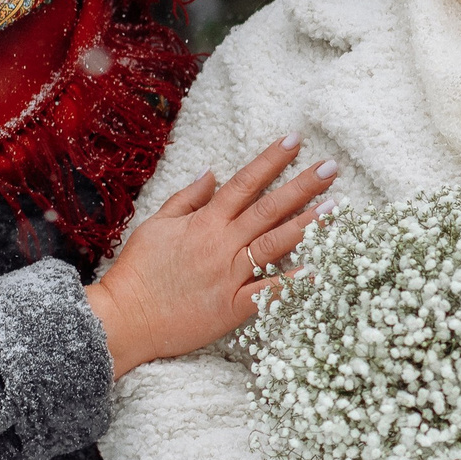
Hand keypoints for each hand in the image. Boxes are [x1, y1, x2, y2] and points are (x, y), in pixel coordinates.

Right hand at [83, 135, 337, 376]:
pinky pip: (269, 292)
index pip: (244, 183)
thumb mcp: (156, 224)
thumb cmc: (138, 271)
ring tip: (336, 207)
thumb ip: (187, 198)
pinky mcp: (233, 307)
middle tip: (330, 168)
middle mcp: (221, 244)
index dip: (271, 160)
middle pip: (269, 209)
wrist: (124, 318)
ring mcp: (230, 276)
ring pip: (275, 244)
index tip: (294, 141)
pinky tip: (320, 270)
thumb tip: (211, 172)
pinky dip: (294, 282)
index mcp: (204, 222)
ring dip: (308, 225)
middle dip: (302, 186)